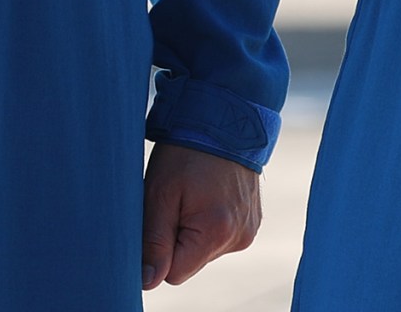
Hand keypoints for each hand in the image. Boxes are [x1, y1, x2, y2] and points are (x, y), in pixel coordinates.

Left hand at [140, 142, 260, 289]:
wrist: (225, 118)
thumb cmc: (186, 153)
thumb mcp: (159, 193)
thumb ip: (154, 241)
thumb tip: (147, 281)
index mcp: (216, 232)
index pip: (174, 273)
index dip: (159, 249)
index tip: (160, 216)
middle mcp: (239, 237)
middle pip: (190, 262)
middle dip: (176, 237)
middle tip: (176, 199)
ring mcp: (249, 230)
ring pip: (204, 250)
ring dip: (193, 229)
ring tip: (193, 191)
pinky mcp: (252, 222)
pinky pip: (220, 236)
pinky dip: (209, 221)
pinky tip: (208, 193)